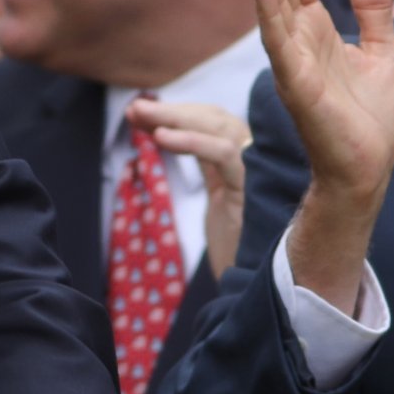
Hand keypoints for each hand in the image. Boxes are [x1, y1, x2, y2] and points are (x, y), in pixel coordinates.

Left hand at [127, 99, 249, 279]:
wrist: (254, 286)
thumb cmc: (237, 244)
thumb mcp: (216, 197)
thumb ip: (204, 165)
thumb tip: (168, 130)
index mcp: (248, 159)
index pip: (215, 120)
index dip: (178, 112)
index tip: (139, 112)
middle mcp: (258, 159)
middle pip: (216, 118)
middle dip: (172, 110)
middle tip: (134, 107)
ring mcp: (260, 171)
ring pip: (220, 126)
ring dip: (176, 117)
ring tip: (138, 114)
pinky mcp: (254, 189)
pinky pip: (224, 154)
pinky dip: (192, 140)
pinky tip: (161, 136)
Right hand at [249, 0, 393, 310]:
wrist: (371, 166)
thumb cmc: (372, 117)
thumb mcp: (384, 49)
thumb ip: (373, 7)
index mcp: (317, 31)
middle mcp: (299, 41)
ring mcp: (294, 60)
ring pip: (276, 4)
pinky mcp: (297, 83)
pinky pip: (278, 41)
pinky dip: (267, 12)